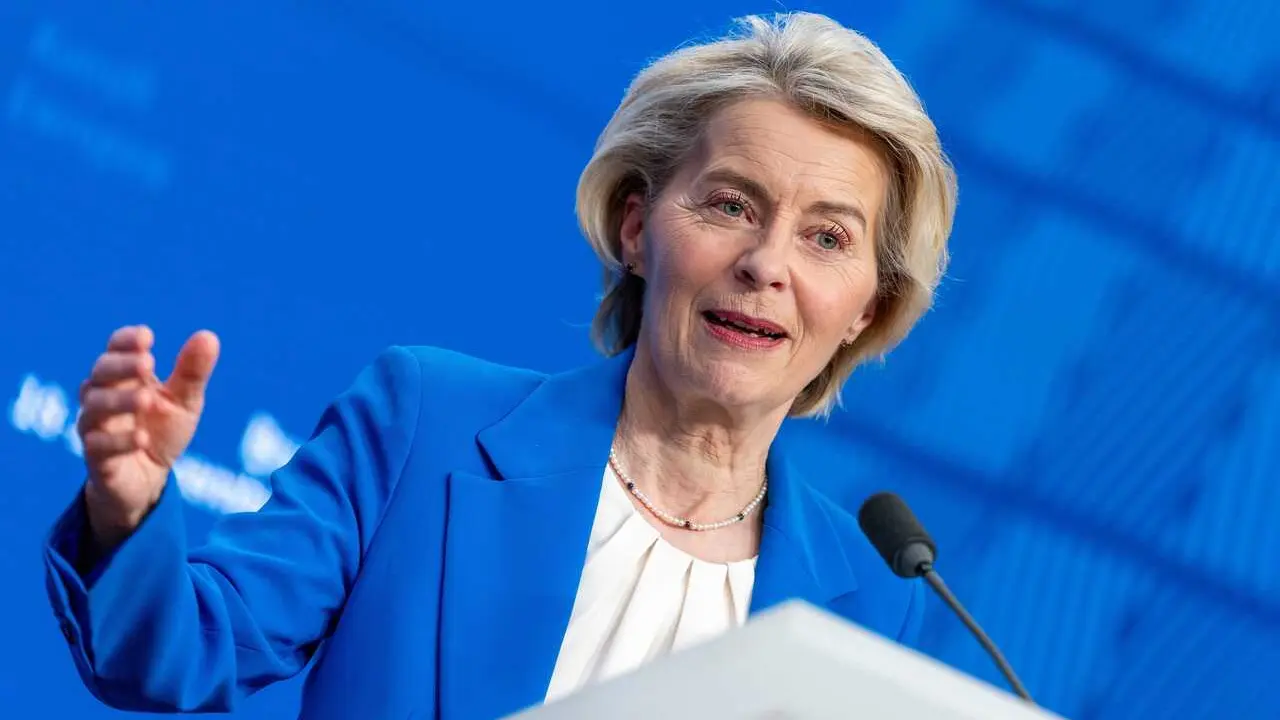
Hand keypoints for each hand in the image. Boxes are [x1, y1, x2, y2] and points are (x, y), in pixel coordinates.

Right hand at [77, 325, 219, 549]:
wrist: (148, 480)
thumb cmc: (162, 431)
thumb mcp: (184, 402)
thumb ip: (192, 372)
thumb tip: (208, 336)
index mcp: (125, 377)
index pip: (116, 350)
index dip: (126, 340)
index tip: (147, 336)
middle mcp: (103, 397)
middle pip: (100, 373)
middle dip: (122, 366)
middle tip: (148, 364)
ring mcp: (96, 427)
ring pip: (95, 408)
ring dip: (120, 401)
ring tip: (147, 399)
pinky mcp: (97, 458)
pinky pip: (99, 447)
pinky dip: (120, 441)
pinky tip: (142, 438)